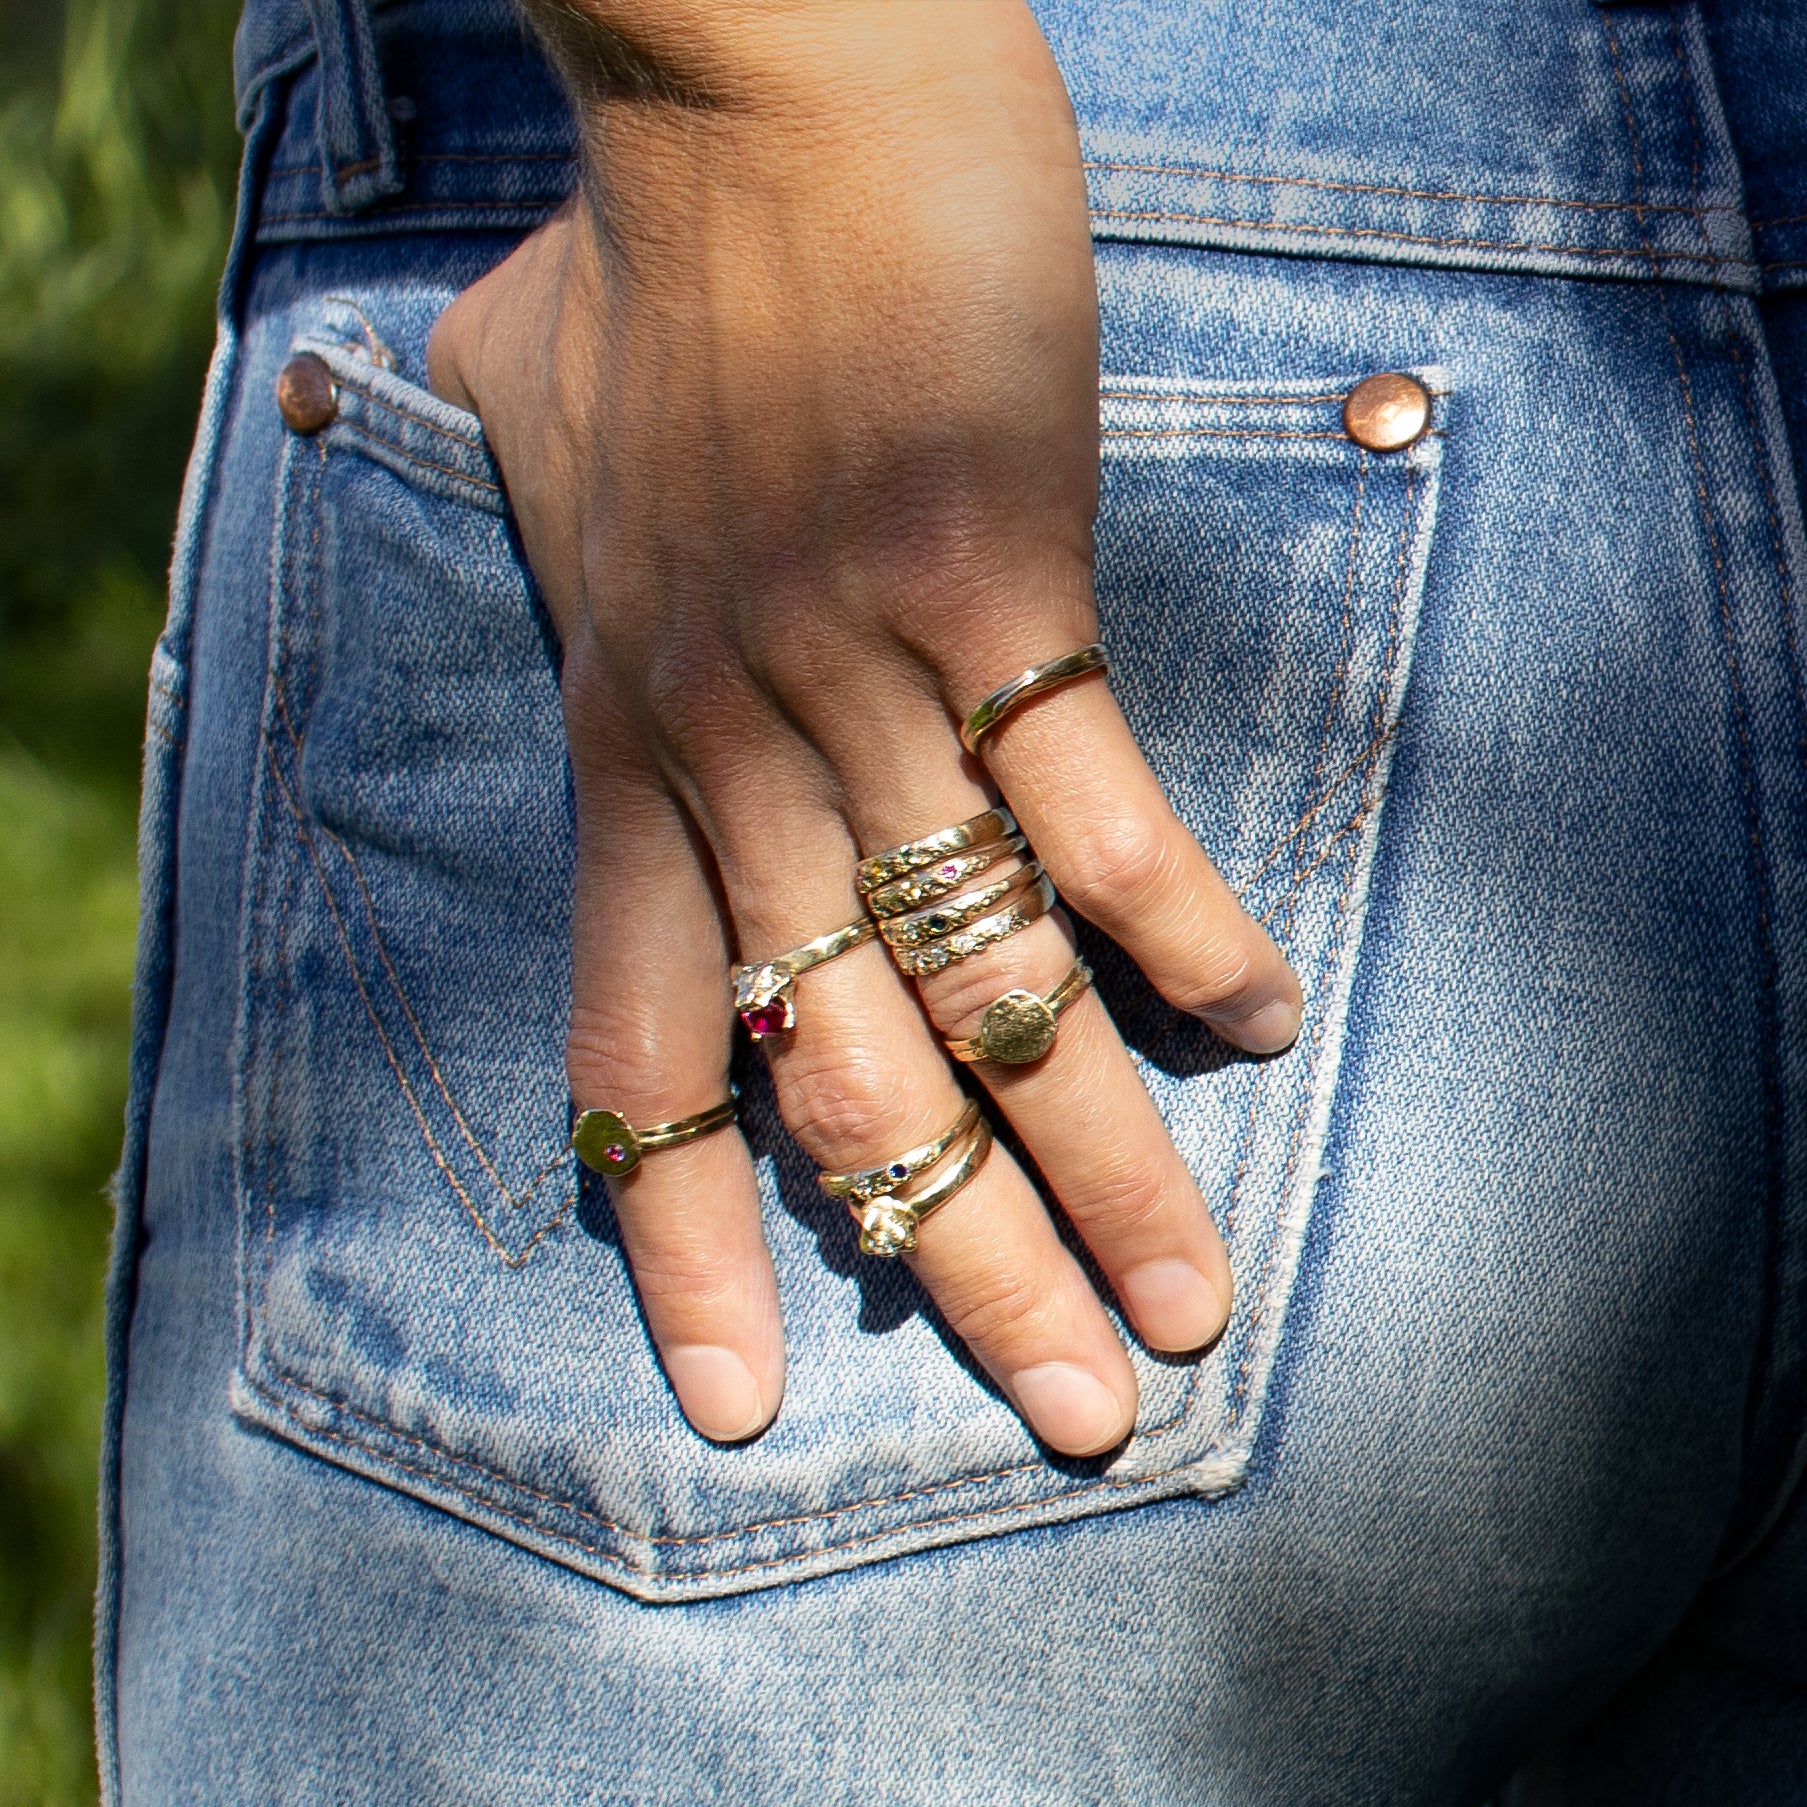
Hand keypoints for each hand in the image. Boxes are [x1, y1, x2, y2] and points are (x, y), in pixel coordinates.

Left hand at [428, 0, 1301, 1453]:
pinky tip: (1258, 1018)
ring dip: (1097, 1158)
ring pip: (984, 983)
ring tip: (1190, 1302)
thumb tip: (485, 446)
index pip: (635, 1056)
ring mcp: (868, 677)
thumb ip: (525, 499)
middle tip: (1067, 1416)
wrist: (754, 79)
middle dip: (954, 1268)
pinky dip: (1181, 920)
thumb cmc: (651, 244)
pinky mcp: (1000, 585)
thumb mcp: (530, 411)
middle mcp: (737, 751)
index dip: (685, 1240)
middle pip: (839, 1075)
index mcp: (629, 745)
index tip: (741, 1407)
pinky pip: (1096, 803)